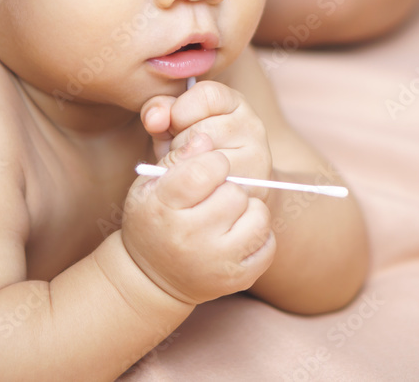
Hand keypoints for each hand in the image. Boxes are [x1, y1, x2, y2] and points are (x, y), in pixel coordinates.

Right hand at [121, 131, 275, 304]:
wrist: (153, 279)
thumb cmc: (153, 221)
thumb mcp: (150, 187)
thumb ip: (177, 158)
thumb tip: (205, 138)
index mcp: (162, 209)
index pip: (204, 171)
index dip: (213, 161)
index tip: (210, 167)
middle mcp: (189, 238)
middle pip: (234, 193)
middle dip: (228, 188)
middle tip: (215, 196)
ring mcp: (215, 262)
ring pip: (258, 216)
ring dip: (247, 210)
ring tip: (228, 214)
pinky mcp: (237, 279)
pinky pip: (268, 243)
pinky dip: (258, 235)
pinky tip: (237, 234)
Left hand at [140, 79, 273, 200]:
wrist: (217, 191)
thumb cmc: (189, 150)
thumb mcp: (171, 124)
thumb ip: (158, 111)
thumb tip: (155, 119)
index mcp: (234, 102)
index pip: (206, 95)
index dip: (180, 111)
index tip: (176, 125)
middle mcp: (252, 126)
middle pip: (202, 131)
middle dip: (180, 145)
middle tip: (183, 154)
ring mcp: (256, 158)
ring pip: (207, 162)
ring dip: (186, 169)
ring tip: (191, 170)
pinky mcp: (251, 187)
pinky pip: (211, 187)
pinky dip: (194, 190)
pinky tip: (197, 187)